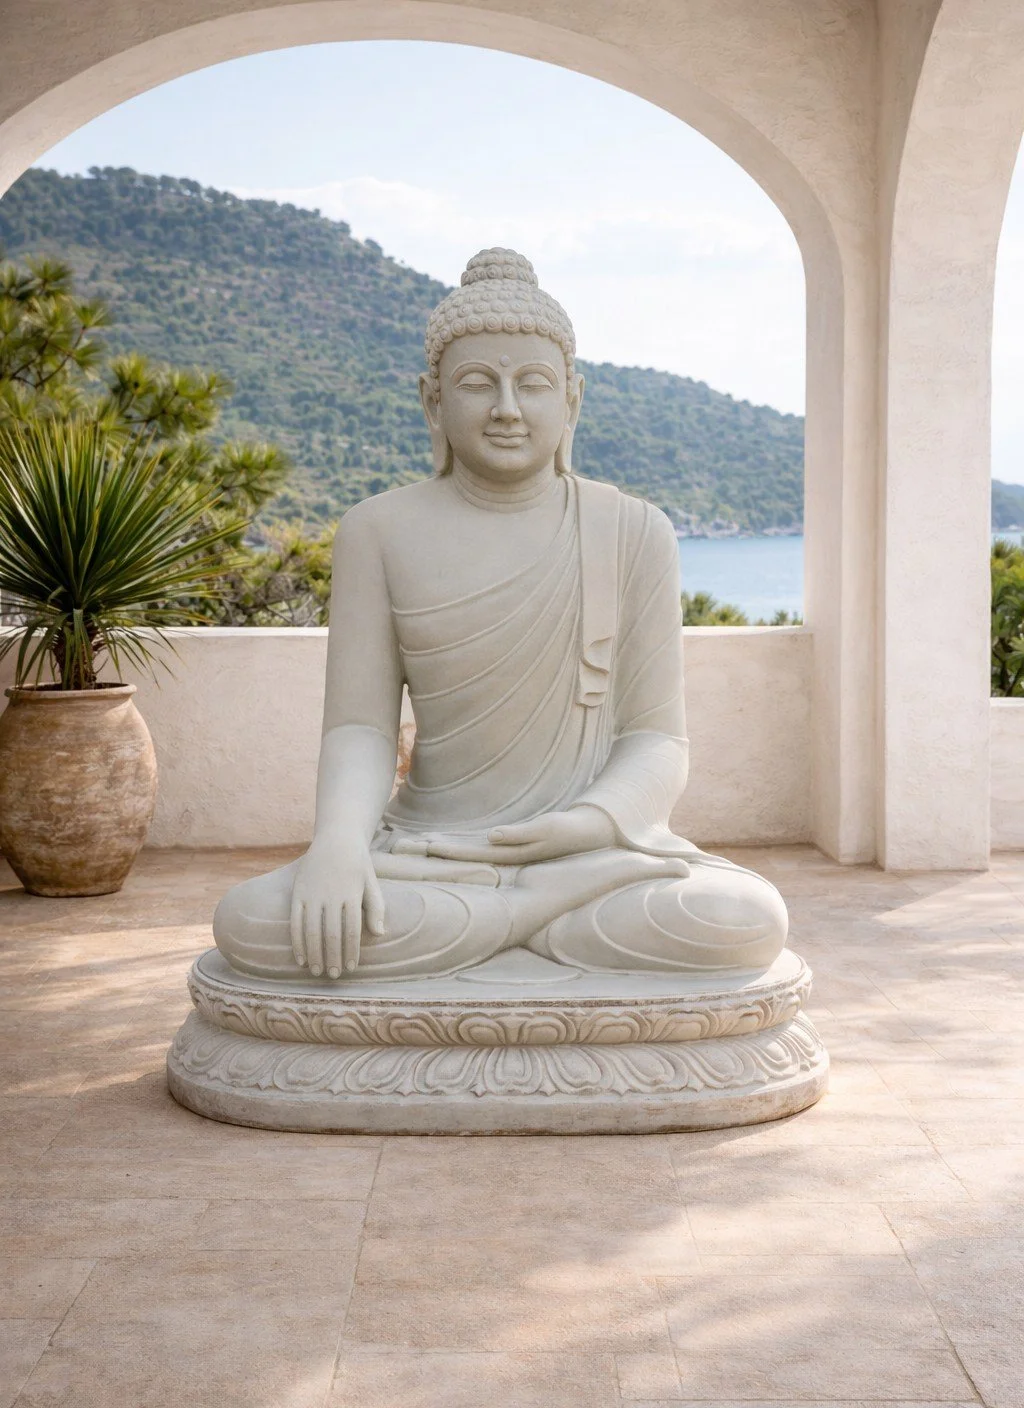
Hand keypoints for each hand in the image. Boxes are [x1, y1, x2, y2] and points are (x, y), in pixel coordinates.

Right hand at [289, 834, 384, 977]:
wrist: (336, 838)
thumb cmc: (357, 864)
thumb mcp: (372, 882)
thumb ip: (376, 907)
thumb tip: (379, 934)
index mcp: (351, 894)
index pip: (352, 930)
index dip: (351, 951)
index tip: (352, 968)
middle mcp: (330, 895)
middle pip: (331, 934)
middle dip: (333, 958)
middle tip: (334, 975)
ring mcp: (312, 894)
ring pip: (312, 930)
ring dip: (314, 954)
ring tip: (318, 971)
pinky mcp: (298, 893)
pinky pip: (295, 922)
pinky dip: (297, 942)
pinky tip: (301, 958)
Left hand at [391, 806, 615, 864]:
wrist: (589, 833)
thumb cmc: (569, 828)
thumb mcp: (547, 828)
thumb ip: (520, 834)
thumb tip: (491, 838)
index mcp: (509, 852)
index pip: (471, 852)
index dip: (448, 849)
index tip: (426, 845)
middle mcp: (503, 854)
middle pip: (463, 852)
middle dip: (437, 849)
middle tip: (407, 846)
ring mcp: (505, 849)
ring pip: (468, 848)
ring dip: (445, 847)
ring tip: (418, 844)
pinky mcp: (509, 843)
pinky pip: (478, 843)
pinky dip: (460, 842)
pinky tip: (445, 842)